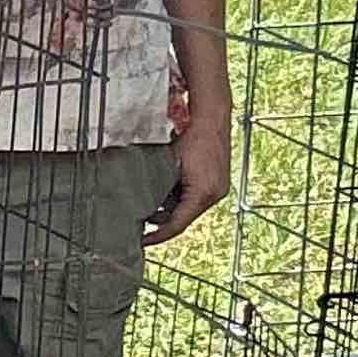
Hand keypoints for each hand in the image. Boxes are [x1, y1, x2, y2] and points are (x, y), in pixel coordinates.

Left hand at [144, 118, 230, 246]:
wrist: (211, 115)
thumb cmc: (192, 136)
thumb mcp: (168, 166)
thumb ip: (156, 189)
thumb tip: (139, 205)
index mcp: (203, 194)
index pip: (177, 225)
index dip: (158, 236)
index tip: (143, 241)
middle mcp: (215, 194)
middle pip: (183, 217)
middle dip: (161, 221)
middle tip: (140, 222)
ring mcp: (218, 188)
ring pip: (188, 207)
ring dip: (169, 208)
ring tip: (149, 205)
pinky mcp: (217, 181)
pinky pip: (194, 197)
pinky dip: (178, 197)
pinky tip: (163, 191)